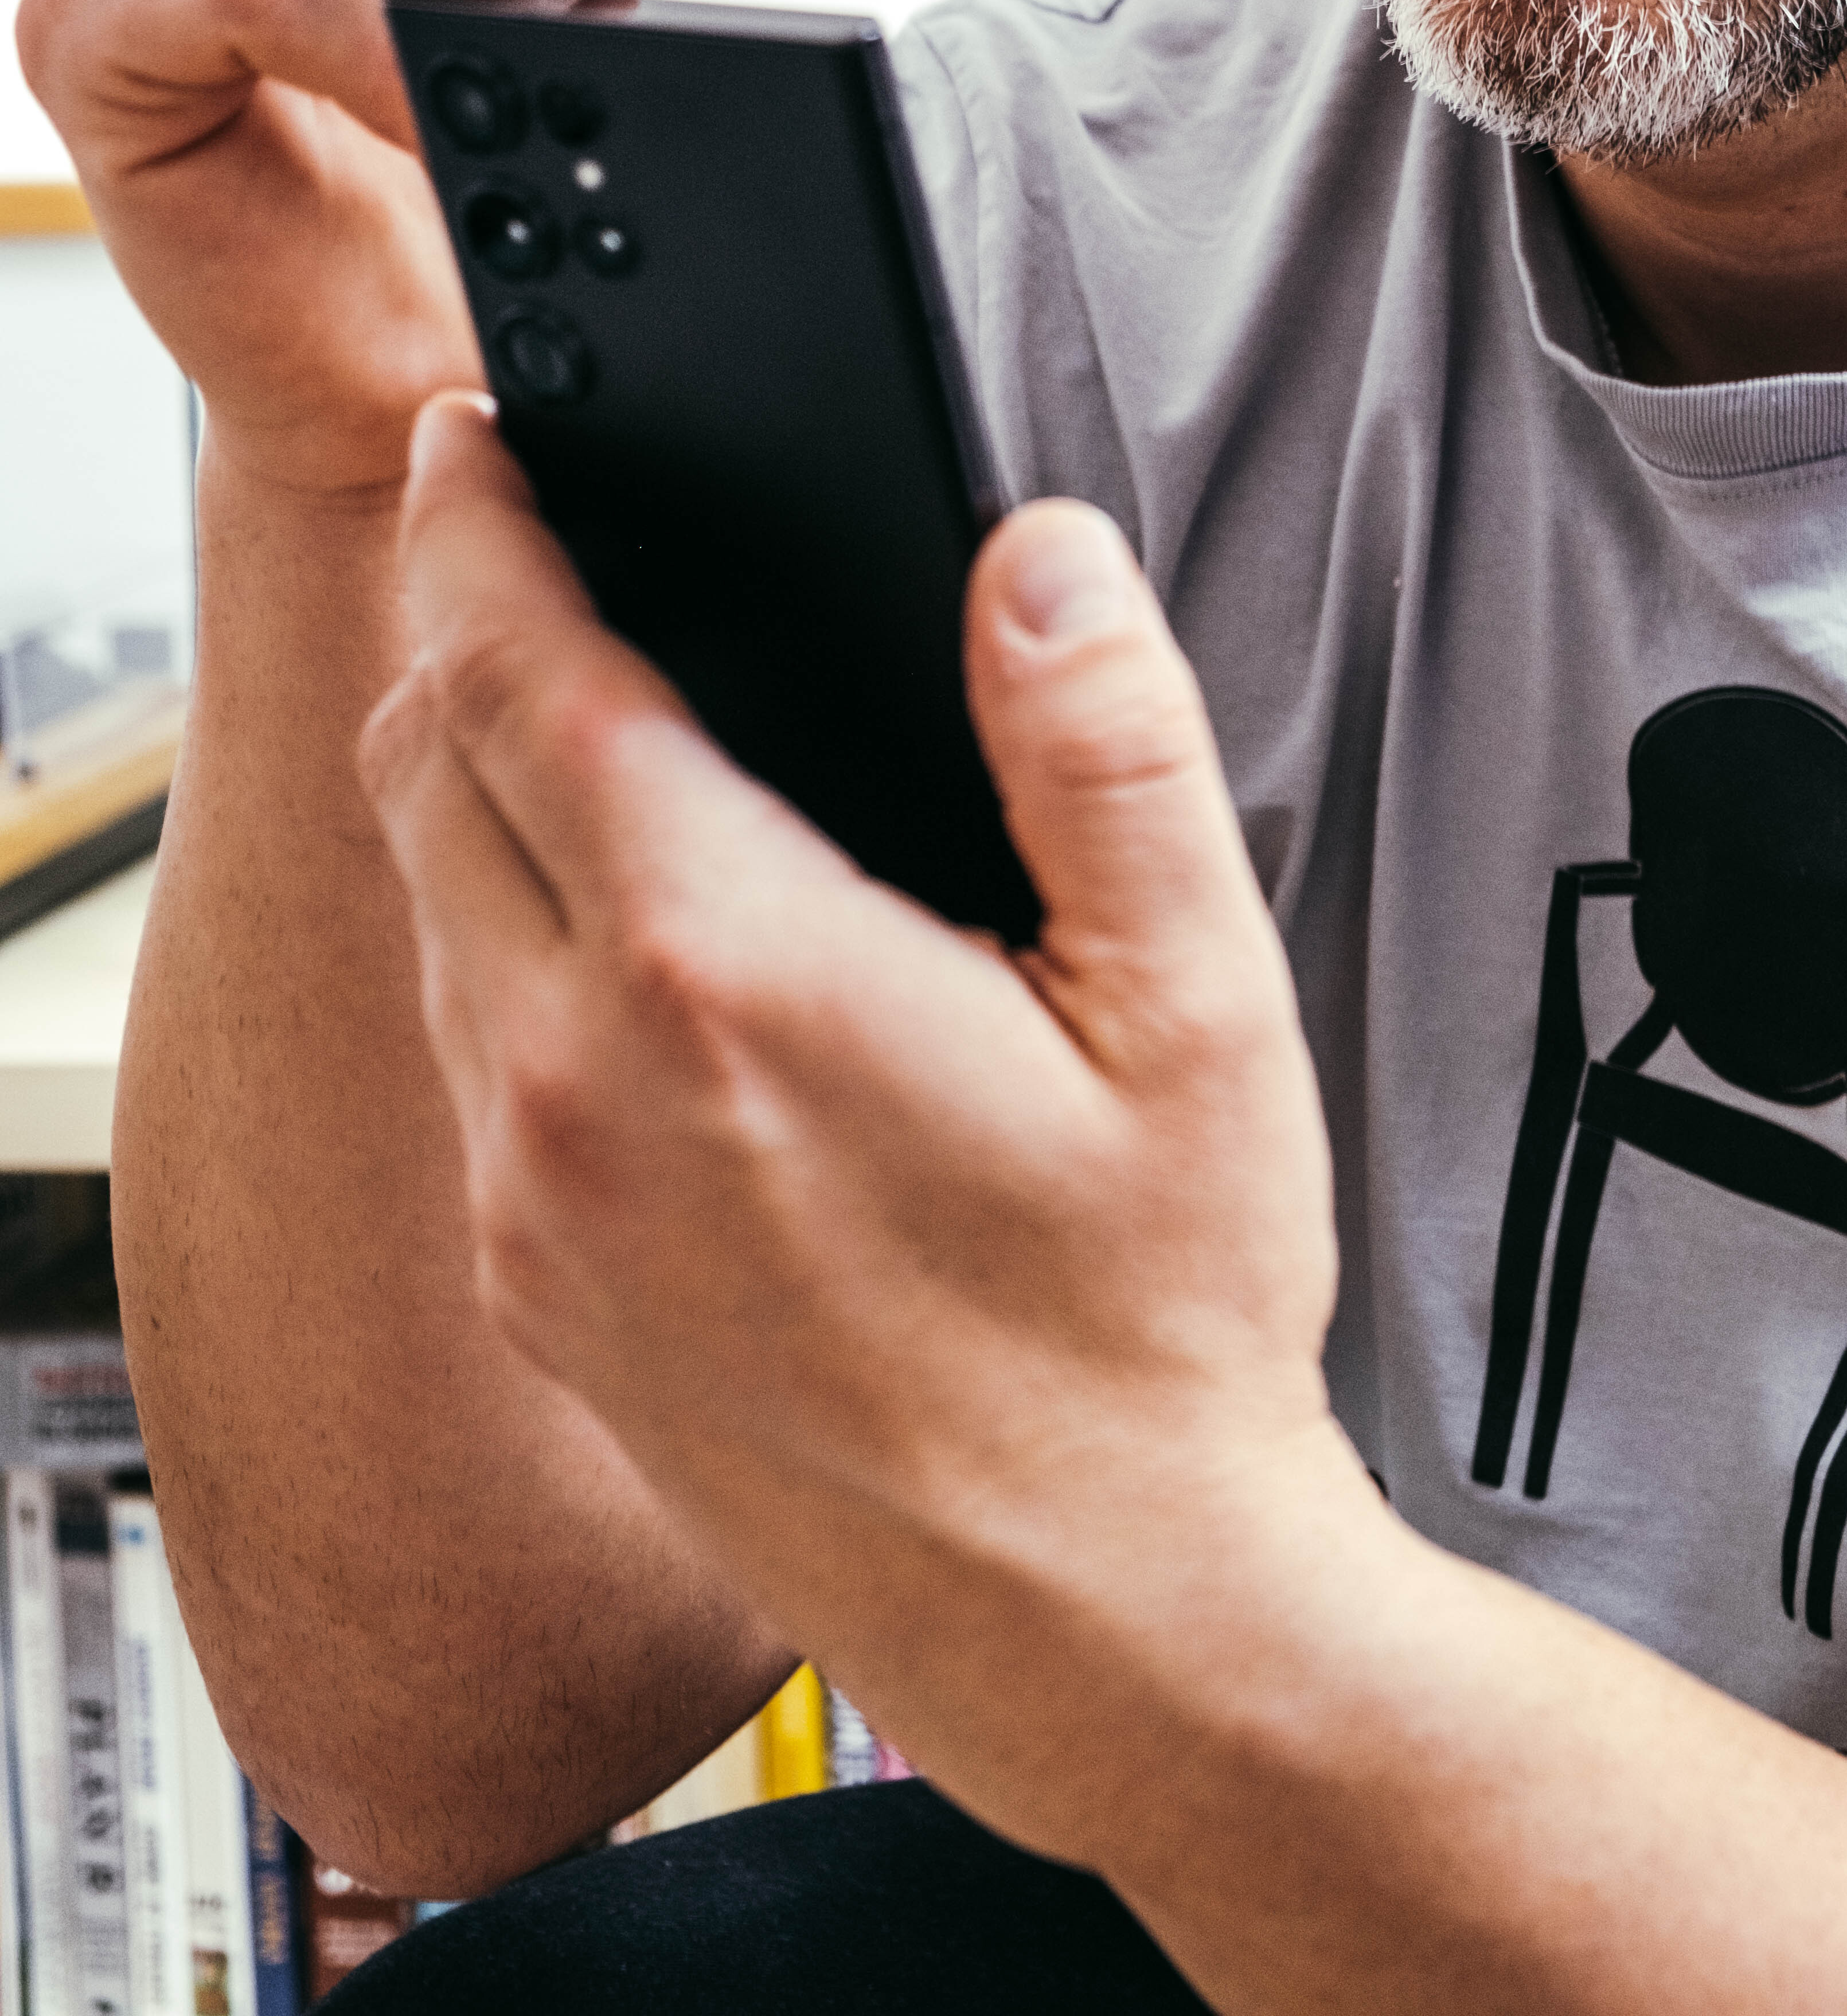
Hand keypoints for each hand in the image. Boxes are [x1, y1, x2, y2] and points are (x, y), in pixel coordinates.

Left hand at [358, 397, 1363, 1857]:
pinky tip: (596, 937)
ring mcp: (539, 1205)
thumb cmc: (1153, 1333)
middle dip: (447, 628)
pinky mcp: (542, 1299)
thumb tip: (1036, 558)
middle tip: (502, 540)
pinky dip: (485, 938)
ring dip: (459, 784)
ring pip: (423, 912)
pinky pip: (457, 1054)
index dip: (478, 527)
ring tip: (553, 712)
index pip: (526, 676)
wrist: (1107, 1627)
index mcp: (731, 975)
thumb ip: (1105, 744)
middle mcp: (582, 1085)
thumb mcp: (1197, 1003)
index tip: (471, 446)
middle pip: (424, 773)